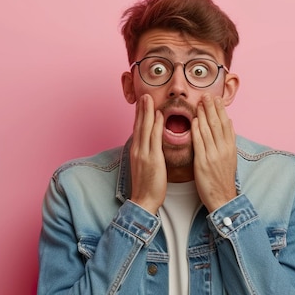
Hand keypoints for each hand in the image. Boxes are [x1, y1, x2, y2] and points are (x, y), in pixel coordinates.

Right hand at [129, 94, 166, 214]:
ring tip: (148, 98)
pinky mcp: (151, 159)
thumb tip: (151, 146)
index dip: (139, 115)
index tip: (142, 103)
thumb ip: (148, 154)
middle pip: (138, 125)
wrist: (144, 200)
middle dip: (141, 109)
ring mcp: (143, 154)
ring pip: (144, 128)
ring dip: (147, 112)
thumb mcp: (145, 166)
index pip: (138, 129)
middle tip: (144, 94)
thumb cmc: (147, 186)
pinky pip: (154, 138)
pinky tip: (158, 115)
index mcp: (137, 151)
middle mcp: (138, 150)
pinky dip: (155, 125)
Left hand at [191, 94, 237, 211]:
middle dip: (212, 107)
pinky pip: (200, 143)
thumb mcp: (229, 158)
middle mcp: (224, 149)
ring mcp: (214, 155)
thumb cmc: (222, 179)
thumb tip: (229, 124)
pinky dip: (198, 130)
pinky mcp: (204, 162)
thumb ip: (227, 141)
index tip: (217, 98)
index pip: (227, 124)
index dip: (221, 110)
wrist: (222, 198)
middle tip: (207, 94)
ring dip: (204, 114)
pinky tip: (194, 120)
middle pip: (218, 124)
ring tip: (200, 101)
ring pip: (209, 130)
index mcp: (230, 148)